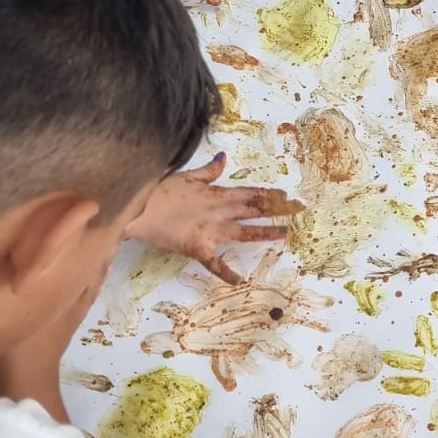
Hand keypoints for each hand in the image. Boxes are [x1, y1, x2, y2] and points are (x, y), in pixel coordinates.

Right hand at [124, 154, 304, 283]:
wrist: (138, 210)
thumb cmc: (159, 191)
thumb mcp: (187, 176)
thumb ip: (209, 171)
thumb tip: (224, 157)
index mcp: (217, 195)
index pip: (250, 194)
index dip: (270, 195)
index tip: (288, 197)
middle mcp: (219, 213)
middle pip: (254, 211)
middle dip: (278, 210)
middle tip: (300, 210)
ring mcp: (210, 232)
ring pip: (244, 233)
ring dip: (265, 234)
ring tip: (286, 235)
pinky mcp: (198, 248)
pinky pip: (215, 263)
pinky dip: (226, 273)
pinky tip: (240, 281)